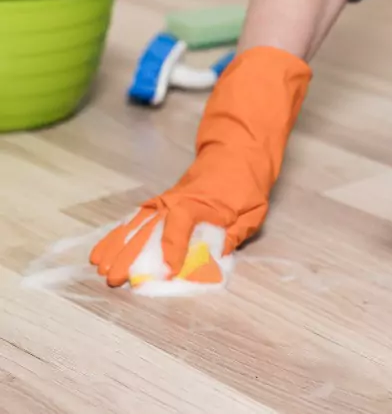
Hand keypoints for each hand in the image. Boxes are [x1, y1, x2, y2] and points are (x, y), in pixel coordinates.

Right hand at [91, 46, 311, 286]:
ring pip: (136, 225)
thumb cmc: (247, 184)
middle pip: (148, 229)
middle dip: (130, 255)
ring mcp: (166, 201)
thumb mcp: (252, 211)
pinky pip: (136, 220)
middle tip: (114, 278)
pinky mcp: (161, 203)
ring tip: (98, 267)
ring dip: (117, 246)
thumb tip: (217, 256)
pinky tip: (103, 250)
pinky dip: (119, 234)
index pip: (180, 225)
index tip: (168, 271)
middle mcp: (176, 201)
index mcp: (200, 203)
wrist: (237, 154)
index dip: (173, 249)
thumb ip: (235, 234)